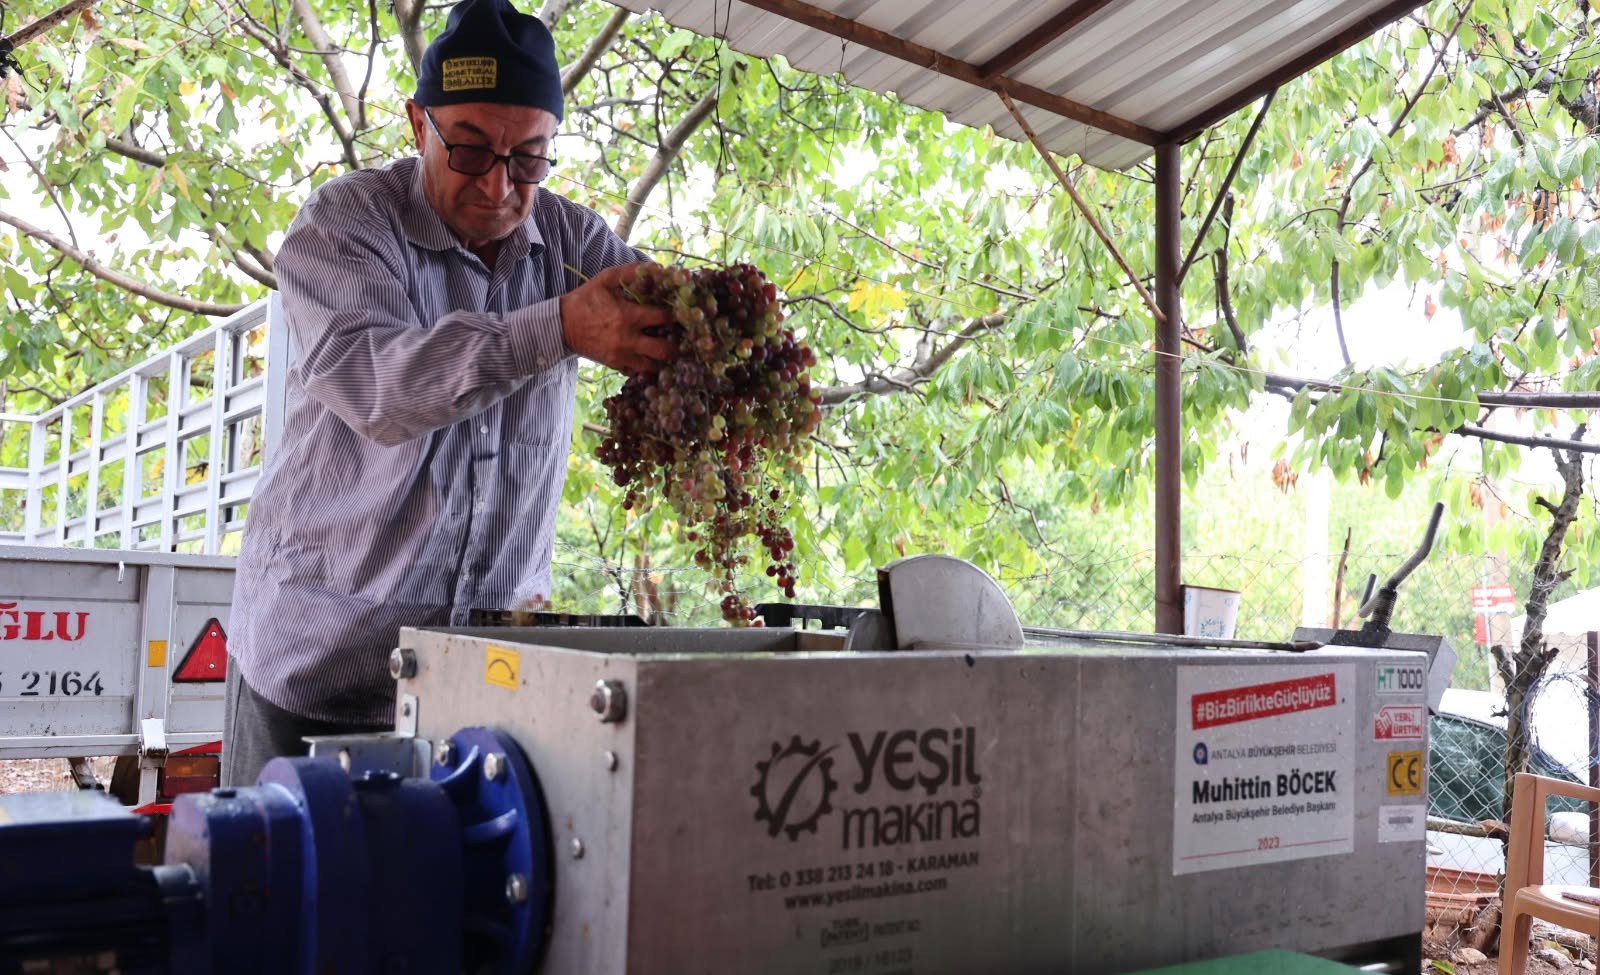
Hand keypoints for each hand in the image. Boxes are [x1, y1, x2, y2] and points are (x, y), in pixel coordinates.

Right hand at [559, 262, 676, 374]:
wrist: (561, 325)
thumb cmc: (585, 300)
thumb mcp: (606, 280)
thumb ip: (630, 272)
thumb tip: (656, 267)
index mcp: (628, 316)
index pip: (663, 318)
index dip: (677, 316)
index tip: (684, 314)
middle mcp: (628, 339)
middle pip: (663, 350)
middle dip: (677, 346)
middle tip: (684, 341)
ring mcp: (622, 355)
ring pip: (652, 367)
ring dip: (663, 361)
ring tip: (670, 353)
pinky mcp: (615, 365)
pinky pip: (637, 372)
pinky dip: (647, 368)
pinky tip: (652, 360)